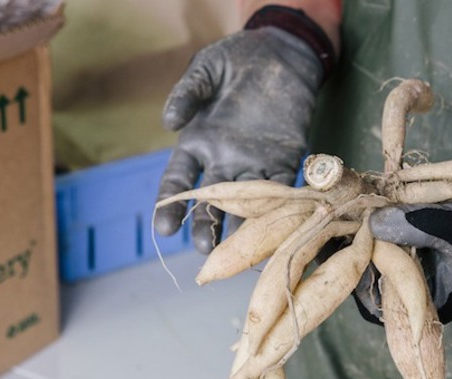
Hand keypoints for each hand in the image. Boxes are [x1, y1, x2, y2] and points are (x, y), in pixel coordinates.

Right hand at [153, 7, 332, 252]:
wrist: (280, 52)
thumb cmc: (236, 59)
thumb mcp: (205, 69)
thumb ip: (187, 93)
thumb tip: (168, 122)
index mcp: (197, 143)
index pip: (179, 181)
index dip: (171, 205)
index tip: (164, 229)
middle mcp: (224, 160)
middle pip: (212, 202)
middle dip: (207, 226)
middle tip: (204, 250)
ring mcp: (255, 163)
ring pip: (247, 203)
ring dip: (242, 227)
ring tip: (238, 252)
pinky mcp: (287, 159)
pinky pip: (282, 187)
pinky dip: (280, 207)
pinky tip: (276, 228)